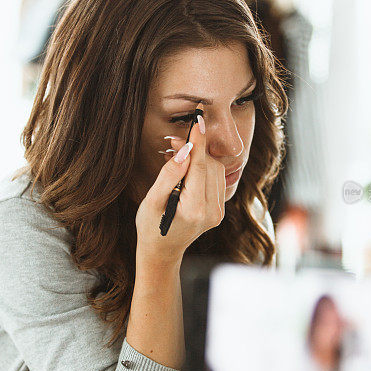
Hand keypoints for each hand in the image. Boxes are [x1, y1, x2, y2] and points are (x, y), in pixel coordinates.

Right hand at [135, 108, 225, 263]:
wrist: (162, 252)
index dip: (199, 141)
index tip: (199, 119)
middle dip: (194, 150)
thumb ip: (169, 175)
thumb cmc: (151, 226)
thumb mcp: (152, 201)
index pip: (201, 166)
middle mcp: (212, 212)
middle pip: (210, 166)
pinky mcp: (219, 211)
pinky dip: (202, 170)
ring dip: (198, 159)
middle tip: (172, 143)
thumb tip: (184, 151)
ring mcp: (218, 213)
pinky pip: (215, 181)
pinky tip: (185, 171)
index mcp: (195, 209)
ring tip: (175, 158)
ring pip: (215, 171)